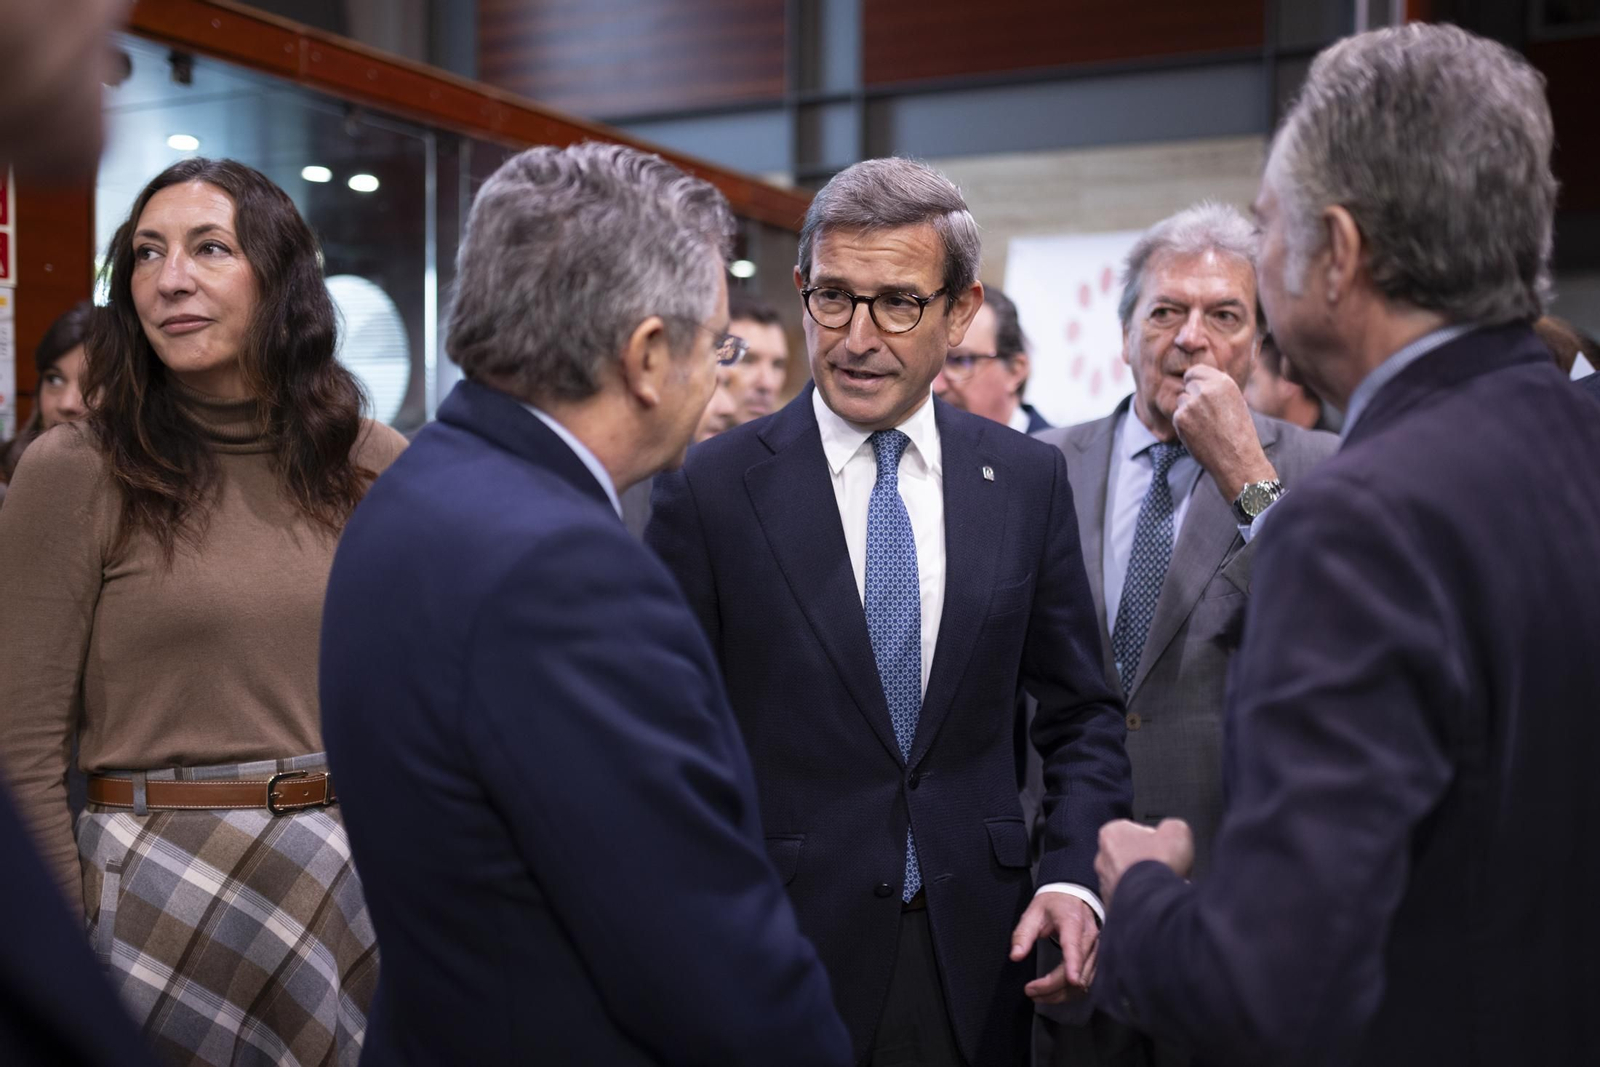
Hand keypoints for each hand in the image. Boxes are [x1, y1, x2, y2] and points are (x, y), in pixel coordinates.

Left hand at [1010, 893, 1099, 1003]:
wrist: (1074, 894)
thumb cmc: (1053, 904)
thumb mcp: (1033, 912)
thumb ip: (1023, 934)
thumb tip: (1015, 956)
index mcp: (1072, 923)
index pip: (1075, 946)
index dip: (1073, 964)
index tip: (1071, 980)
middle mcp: (1089, 938)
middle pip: (1077, 970)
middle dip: (1054, 987)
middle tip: (1030, 991)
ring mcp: (1095, 950)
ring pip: (1084, 981)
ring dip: (1062, 994)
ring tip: (1038, 996)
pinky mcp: (1095, 958)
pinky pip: (1087, 981)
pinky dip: (1071, 992)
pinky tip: (1055, 994)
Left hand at [1095, 819, 1194, 906]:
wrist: (1154, 903)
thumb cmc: (1159, 865)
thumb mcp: (1177, 830)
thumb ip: (1172, 825)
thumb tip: (1173, 831)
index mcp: (1111, 833)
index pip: (1134, 829)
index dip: (1154, 838)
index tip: (1164, 846)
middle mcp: (1102, 858)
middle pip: (1130, 855)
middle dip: (1146, 860)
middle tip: (1165, 866)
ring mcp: (1104, 884)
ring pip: (1128, 878)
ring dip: (1144, 881)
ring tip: (1162, 885)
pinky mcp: (1111, 905)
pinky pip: (1129, 899)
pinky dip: (1141, 899)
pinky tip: (1155, 899)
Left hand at [1171, 365, 1276, 501]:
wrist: (1237, 459)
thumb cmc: (1239, 433)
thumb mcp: (1235, 402)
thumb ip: (1217, 389)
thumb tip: (1198, 381)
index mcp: (1223, 382)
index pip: (1196, 371)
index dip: (1196, 381)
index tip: (1198, 391)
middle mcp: (1206, 389)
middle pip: (1188, 384)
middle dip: (1192, 396)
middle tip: (1204, 414)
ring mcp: (1191, 403)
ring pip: (1181, 401)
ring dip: (1188, 411)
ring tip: (1206, 426)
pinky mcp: (1180, 418)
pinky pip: (1177, 416)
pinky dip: (1184, 425)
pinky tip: (1199, 434)